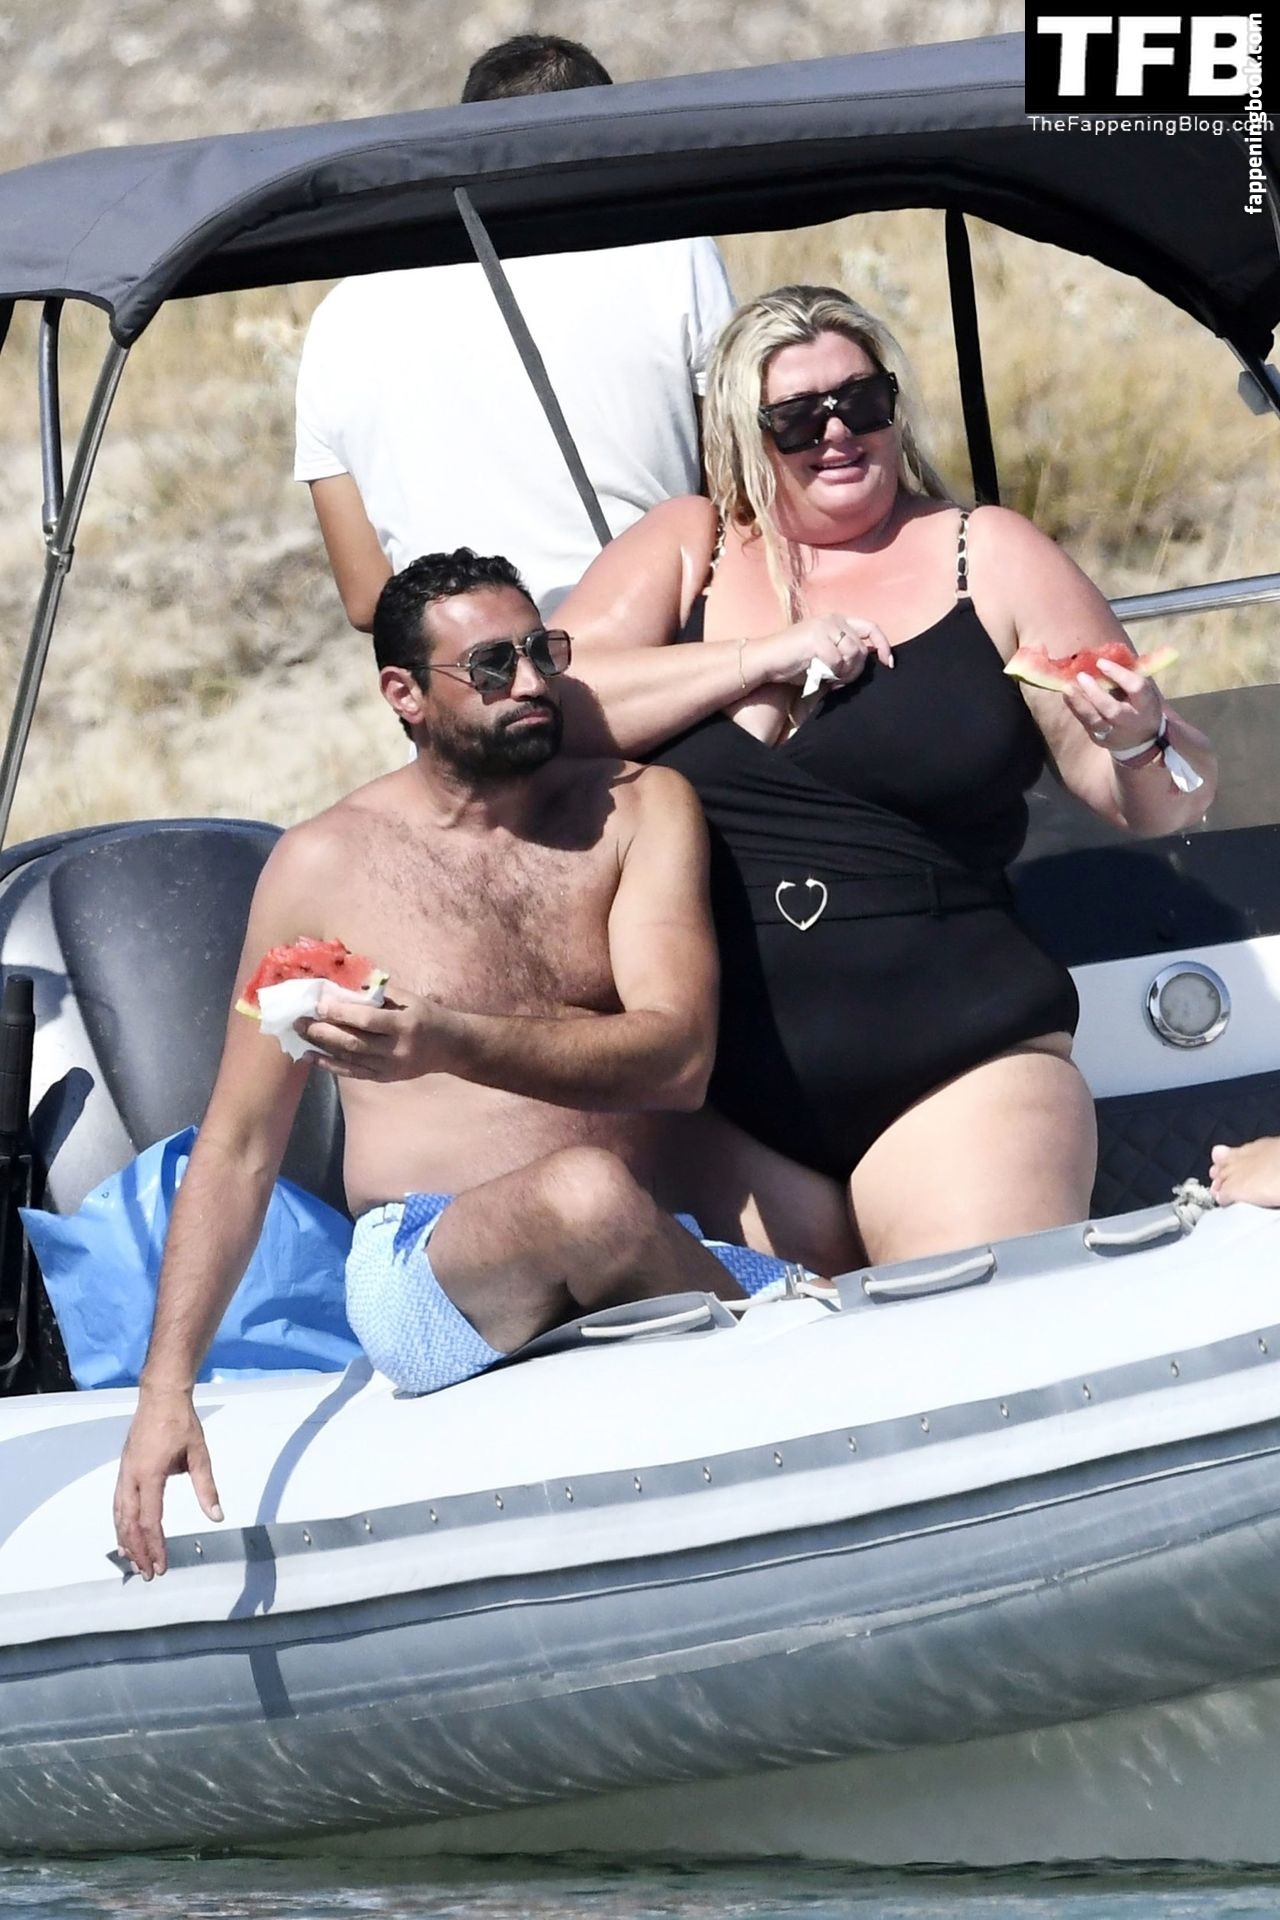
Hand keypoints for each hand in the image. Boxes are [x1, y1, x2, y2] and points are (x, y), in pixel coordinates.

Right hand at [113, 1385, 221, 1579]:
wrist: (160, 1397)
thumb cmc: (181, 1424)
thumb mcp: (199, 1454)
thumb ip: (206, 1487)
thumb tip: (217, 1515)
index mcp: (150, 1475)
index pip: (150, 1520)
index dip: (155, 1546)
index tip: (161, 1565)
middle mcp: (131, 1477)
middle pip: (130, 1523)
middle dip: (138, 1550)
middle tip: (148, 1573)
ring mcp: (124, 1473)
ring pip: (119, 1515)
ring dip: (126, 1540)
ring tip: (133, 1562)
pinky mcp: (124, 1469)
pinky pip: (117, 1503)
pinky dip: (119, 1523)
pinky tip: (124, 1535)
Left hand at [300, 988, 456, 1080]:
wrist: (450, 1047)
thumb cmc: (428, 1016)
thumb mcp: (410, 998)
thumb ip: (379, 993)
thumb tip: (346, 987)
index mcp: (405, 1024)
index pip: (367, 1020)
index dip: (341, 1013)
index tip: (318, 1005)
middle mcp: (396, 1049)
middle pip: (353, 1042)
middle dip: (323, 1031)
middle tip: (299, 1021)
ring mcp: (390, 1067)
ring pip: (350, 1059)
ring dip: (322, 1048)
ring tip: (300, 1036)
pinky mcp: (385, 1078)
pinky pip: (353, 1073)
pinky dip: (331, 1065)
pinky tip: (313, 1057)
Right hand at [751, 614, 892, 688]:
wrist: (765, 660)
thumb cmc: (792, 662)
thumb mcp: (824, 654)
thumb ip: (844, 653)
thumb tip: (868, 662)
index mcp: (837, 620)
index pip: (871, 628)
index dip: (883, 645)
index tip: (887, 663)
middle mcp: (833, 619)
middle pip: (862, 649)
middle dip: (855, 671)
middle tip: (840, 681)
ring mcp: (824, 627)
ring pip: (853, 655)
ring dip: (844, 673)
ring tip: (829, 678)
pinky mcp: (816, 638)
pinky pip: (836, 662)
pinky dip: (831, 674)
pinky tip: (820, 676)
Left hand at [1064, 655, 1163, 750]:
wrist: (1142, 739)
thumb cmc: (1140, 705)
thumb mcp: (1143, 691)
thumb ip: (1128, 676)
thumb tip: (1106, 655)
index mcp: (1146, 703)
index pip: (1136, 688)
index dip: (1119, 674)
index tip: (1101, 662)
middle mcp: (1130, 720)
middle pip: (1112, 710)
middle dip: (1095, 693)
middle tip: (1081, 676)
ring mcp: (1113, 732)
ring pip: (1095, 721)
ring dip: (1079, 703)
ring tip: (1068, 687)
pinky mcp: (1099, 738)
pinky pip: (1085, 723)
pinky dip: (1075, 708)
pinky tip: (1067, 695)